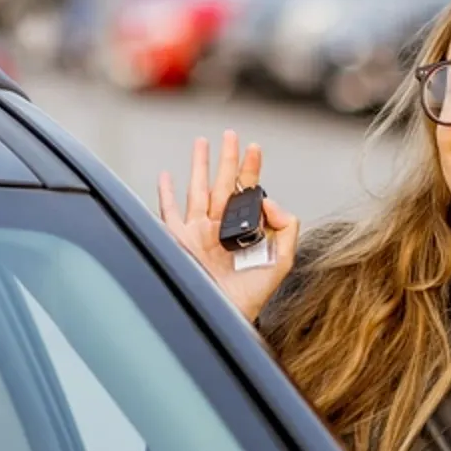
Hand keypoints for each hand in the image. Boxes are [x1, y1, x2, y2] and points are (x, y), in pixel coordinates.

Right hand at [158, 130, 300, 323]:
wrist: (227, 316)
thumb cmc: (251, 295)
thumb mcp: (282, 260)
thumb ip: (286, 227)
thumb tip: (268, 199)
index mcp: (242, 230)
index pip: (246, 192)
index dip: (250, 169)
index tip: (254, 147)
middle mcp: (219, 227)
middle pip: (222, 184)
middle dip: (227, 159)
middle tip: (231, 134)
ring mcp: (197, 232)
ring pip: (197, 189)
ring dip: (199, 165)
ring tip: (202, 142)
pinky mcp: (179, 241)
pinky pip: (169, 212)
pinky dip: (165, 193)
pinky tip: (166, 175)